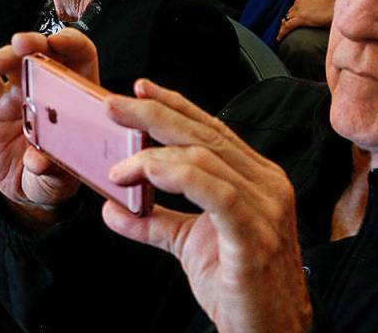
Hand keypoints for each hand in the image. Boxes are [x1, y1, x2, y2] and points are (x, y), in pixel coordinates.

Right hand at [0, 29, 98, 227]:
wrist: (22, 190)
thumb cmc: (51, 180)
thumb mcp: (59, 180)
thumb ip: (52, 170)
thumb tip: (39, 161)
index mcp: (75, 96)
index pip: (80, 57)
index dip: (72, 44)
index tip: (59, 42)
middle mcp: (48, 87)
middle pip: (43, 51)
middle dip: (33, 42)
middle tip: (21, 44)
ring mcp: (20, 91)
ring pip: (12, 61)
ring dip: (2, 57)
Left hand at [102, 79, 310, 332]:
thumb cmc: (240, 286)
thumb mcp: (189, 244)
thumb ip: (153, 222)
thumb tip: (111, 208)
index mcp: (255, 178)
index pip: (211, 128)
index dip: (174, 105)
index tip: (139, 90)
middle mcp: (266, 183)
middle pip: (204, 133)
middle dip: (154, 114)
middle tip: (113, 104)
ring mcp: (266, 207)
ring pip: (206, 157)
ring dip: (153, 153)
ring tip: (118, 163)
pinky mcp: (255, 235)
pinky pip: (215, 192)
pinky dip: (176, 176)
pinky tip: (146, 172)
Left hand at [276, 0, 334, 42]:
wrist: (341, 2)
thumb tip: (321, 1)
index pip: (295, 5)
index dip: (295, 12)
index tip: (294, 18)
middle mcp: (299, 0)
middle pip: (290, 12)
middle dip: (290, 19)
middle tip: (288, 27)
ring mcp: (299, 9)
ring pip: (287, 19)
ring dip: (285, 26)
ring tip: (282, 33)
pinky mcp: (301, 18)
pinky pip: (287, 26)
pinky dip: (282, 33)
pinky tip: (279, 38)